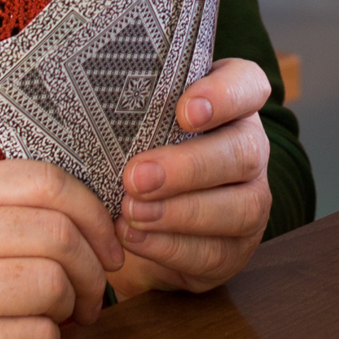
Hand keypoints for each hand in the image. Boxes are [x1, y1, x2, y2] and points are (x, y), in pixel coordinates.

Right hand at [0, 158, 122, 338]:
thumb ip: (3, 214)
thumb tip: (97, 223)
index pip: (46, 181)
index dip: (94, 214)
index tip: (110, 247)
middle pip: (58, 234)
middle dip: (94, 273)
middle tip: (91, 299)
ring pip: (51, 284)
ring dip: (69, 311)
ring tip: (55, 322)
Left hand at [113, 57, 273, 294]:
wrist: (152, 207)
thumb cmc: (144, 144)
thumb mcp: (143, 115)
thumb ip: (136, 100)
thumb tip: (87, 88)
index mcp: (234, 103)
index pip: (248, 86)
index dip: (223, 97)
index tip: (184, 110)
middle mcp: (251, 148)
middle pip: (242, 153)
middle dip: (188, 167)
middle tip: (137, 176)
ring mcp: (251, 201)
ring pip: (239, 208)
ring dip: (180, 213)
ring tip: (131, 211)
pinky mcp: (236, 248)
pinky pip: (214, 252)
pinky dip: (170, 247)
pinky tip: (134, 236)